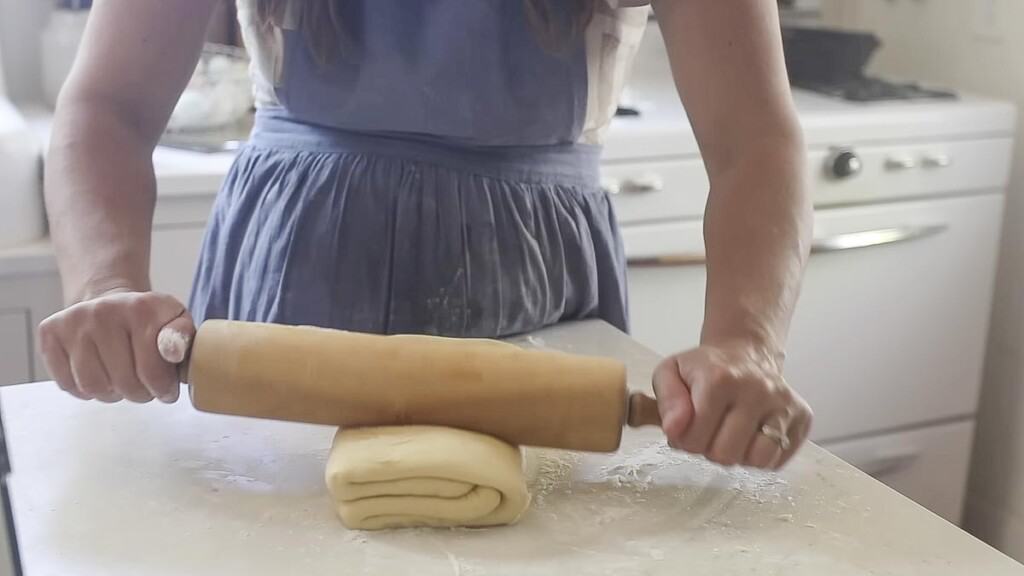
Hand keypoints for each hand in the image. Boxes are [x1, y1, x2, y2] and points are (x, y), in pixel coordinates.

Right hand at [38, 289, 194, 403]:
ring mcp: (73, 321)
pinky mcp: (50, 332)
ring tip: (121, 380)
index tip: (166, 390)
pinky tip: (99, 373)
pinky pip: (67, 383)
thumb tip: (172, 352)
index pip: (152, 371)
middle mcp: (103, 311)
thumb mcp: (177, 323)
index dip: (162, 389)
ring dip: (112, 394)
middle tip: (144, 386)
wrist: (111, 302)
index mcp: (142, 308)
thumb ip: (183, 338)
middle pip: (123, 382)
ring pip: (93, 387)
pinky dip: (85, 390)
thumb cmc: (149, 321)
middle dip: (139, 393)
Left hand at [652, 341, 811, 468]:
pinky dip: (759, 456)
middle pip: (726, 454)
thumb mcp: (670, 373)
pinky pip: (777, 460)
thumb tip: (674, 429)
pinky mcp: (802, 417)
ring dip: (738, 455)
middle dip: (710, 450)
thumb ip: (666, 401)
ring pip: (758, 460)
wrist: (745, 353)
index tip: (687, 426)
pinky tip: (750, 435)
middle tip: (710, 430)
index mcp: (721, 378)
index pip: (695, 438)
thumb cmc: (704, 369)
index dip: (684, 440)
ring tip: (730, 435)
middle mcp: (758, 389)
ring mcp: (784, 404)